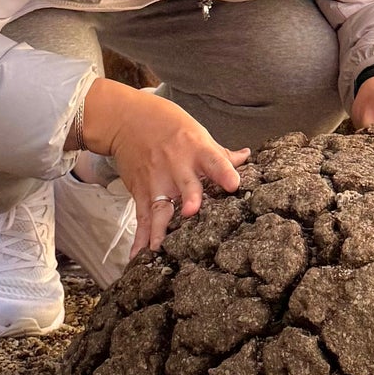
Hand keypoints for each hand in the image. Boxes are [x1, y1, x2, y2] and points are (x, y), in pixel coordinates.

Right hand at [80, 79, 248, 255]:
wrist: (128, 120)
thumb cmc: (169, 125)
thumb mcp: (197, 133)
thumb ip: (220, 154)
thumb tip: (245, 158)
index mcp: (197, 150)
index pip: (215, 161)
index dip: (225, 172)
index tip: (234, 183)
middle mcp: (177, 166)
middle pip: (186, 184)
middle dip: (189, 197)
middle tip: (192, 211)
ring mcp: (157, 180)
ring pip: (160, 206)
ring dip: (160, 226)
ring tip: (161, 246)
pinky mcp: (140, 192)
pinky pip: (142, 217)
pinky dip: (140, 237)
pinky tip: (138, 254)